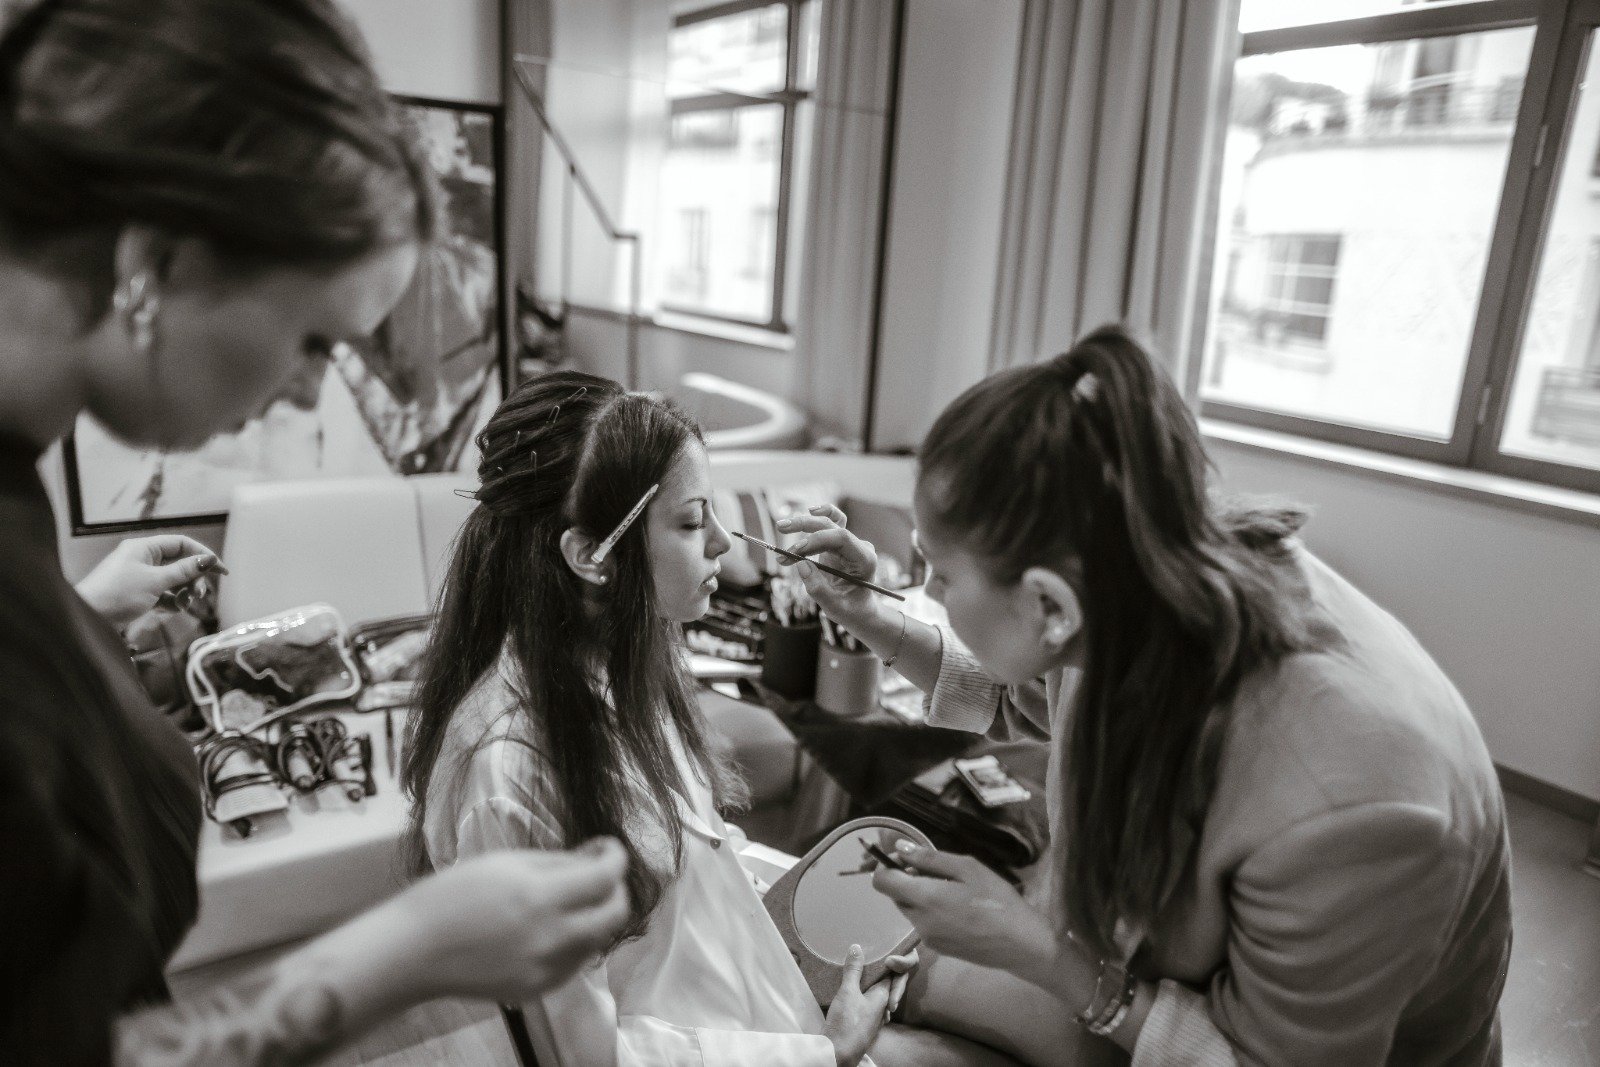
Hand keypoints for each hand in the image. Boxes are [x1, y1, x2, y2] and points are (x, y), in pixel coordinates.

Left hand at [76, 535, 226, 626]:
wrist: (87, 618)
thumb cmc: (116, 594)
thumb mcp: (155, 581)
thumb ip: (184, 571)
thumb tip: (208, 560)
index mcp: (144, 548)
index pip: (181, 544)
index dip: (202, 555)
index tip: (219, 570)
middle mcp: (142, 559)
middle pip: (179, 563)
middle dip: (192, 578)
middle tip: (199, 593)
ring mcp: (139, 577)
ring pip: (172, 580)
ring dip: (183, 591)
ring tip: (184, 604)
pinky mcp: (137, 594)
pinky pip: (162, 594)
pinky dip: (171, 601)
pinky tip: (173, 609)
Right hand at [398, 840, 630, 1002]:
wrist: (413, 951)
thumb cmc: (450, 896)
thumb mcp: (505, 863)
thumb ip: (557, 863)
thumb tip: (594, 860)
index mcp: (539, 897)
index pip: (604, 877)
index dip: (616, 857)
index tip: (609, 847)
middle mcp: (550, 937)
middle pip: (615, 914)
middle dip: (617, 888)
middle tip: (601, 874)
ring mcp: (545, 969)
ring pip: (598, 939)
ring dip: (597, 915)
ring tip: (572, 899)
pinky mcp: (537, 989)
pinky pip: (574, 962)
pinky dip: (575, 941)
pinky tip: (553, 927)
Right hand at [773, 504, 880, 625]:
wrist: (860, 611)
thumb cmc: (850, 611)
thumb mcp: (834, 608)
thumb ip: (818, 589)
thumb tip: (800, 564)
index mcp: (864, 560)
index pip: (841, 538)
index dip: (816, 540)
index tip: (795, 552)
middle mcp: (859, 547)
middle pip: (832, 526)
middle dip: (805, 526)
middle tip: (781, 528)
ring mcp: (850, 544)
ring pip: (828, 522)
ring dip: (804, 522)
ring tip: (781, 526)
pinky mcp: (839, 544)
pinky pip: (830, 523)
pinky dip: (817, 518)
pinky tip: (808, 512)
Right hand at [824, 944, 915, 1066]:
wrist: (837, 1052)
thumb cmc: (846, 1022)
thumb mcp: (848, 991)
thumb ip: (853, 970)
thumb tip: (857, 947)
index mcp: (884, 996)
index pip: (893, 974)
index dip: (889, 961)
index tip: (879, 950)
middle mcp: (883, 1007)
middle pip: (885, 984)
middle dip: (878, 971)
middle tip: (865, 958)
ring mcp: (874, 1018)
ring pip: (875, 995)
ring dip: (868, 983)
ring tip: (857, 971)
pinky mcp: (864, 1024)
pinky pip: (868, 1004)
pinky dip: (862, 994)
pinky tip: (852, 991)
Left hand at [871, 845, 1059, 978]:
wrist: (1020, 944)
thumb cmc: (997, 900)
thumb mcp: (968, 869)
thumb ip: (930, 859)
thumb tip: (900, 849)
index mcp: (924, 899)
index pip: (882, 882)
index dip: (887, 865)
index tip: (907, 857)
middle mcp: (918, 921)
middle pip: (895, 894)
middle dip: (908, 879)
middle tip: (940, 872)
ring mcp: (927, 939)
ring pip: (909, 908)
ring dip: (920, 895)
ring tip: (954, 890)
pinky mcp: (937, 948)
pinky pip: (923, 923)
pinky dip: (931, 911)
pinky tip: (958, 909)